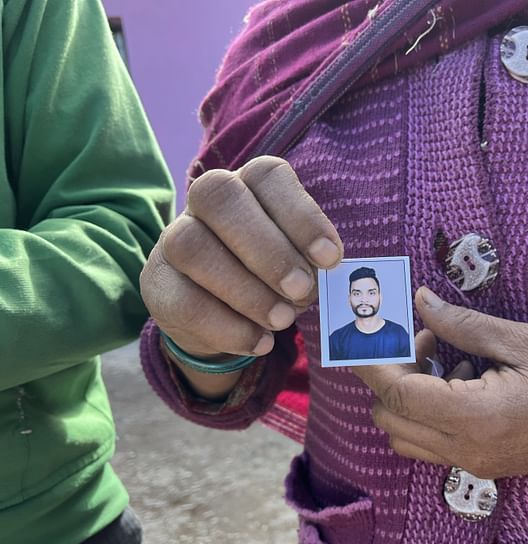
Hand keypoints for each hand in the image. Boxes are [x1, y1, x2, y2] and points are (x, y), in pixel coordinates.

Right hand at [141, 156, 342, 358]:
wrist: (226, 318)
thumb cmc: (274, 277)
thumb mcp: (299, 265)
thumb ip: (308, 263)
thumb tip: (317, 279)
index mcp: (249, 184)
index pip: (266, 176)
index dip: (300, 215)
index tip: (330, 258)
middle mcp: (205, 201)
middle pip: (221, 199)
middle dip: (268, 250)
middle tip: (302, 290)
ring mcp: (173, 238)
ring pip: (193, 247)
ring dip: (246, 291)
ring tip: (282, 320)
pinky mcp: (158, 284)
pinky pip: (184, 302)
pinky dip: (229, 328)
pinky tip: (260, 342)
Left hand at [353, 287, 527, 479]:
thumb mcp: (521, 340)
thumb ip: (463, 325)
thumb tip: (419, 300)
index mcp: (477, 417)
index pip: (398, 393)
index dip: (373, 361)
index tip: (367, 332)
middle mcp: (466, 449)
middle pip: (389, 416)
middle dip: (392, 375)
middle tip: (424, 341)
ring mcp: (471, 463)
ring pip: (402, 435)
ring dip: (406, 396)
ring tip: (443, 362)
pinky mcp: (478, 466)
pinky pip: (427, 444)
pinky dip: (424, 414)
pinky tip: (461, 383)